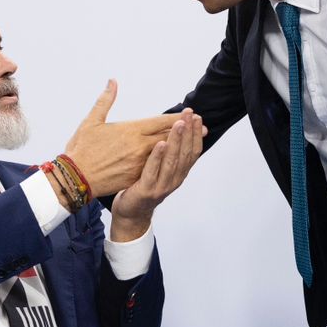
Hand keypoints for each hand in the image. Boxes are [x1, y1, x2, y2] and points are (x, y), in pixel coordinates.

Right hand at [63, 80, 186, 195]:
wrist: (74, 177)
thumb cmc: (81, 149)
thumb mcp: (92, 121)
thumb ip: (106, 100)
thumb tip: (113, 81)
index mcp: (131, 130)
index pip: (160, 121)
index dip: (177, 117)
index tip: (191, 114)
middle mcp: (139, 146)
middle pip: (168, 136)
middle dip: (186, 131)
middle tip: (202, 127)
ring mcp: (140, 163)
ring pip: (166, 153)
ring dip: (180, 147)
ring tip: (195, 143)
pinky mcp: (137, 177)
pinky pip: (157, 168)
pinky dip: (168, 162)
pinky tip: (176, 161)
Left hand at [111, 109, 204, 239]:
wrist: (130, 211)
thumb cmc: (143, 185)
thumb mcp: (160, 168)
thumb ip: (169, 152)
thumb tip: (175, 128)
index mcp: (179, 173)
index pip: (193, 151)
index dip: (196, 134)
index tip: (196, 116)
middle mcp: (175, 180)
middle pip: (185, 154)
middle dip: (188, 132)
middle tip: (189, 114)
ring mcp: (162, 187)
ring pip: (172, 161)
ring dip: (176, 141)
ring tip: (178, 124)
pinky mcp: (147, 191)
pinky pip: (153, 171)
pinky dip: (157, 157)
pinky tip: (160, 143)